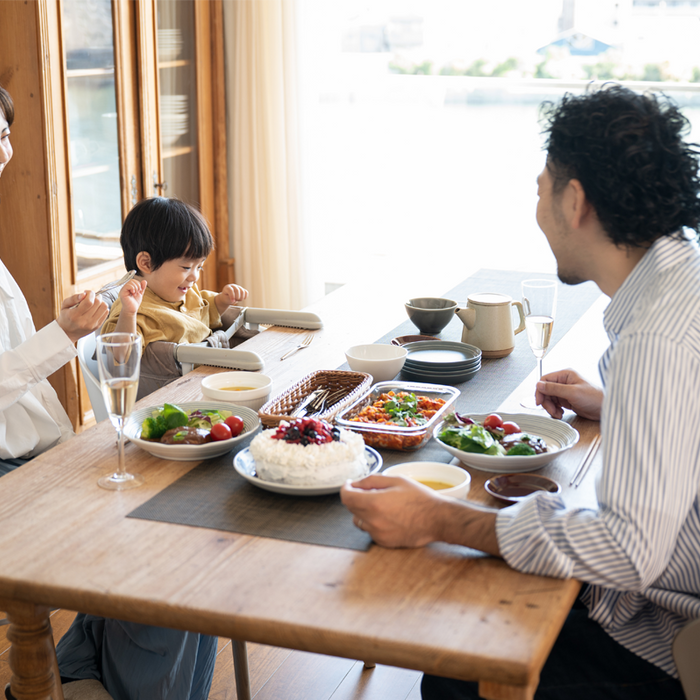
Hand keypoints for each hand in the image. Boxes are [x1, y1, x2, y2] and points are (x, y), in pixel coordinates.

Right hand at [57, 291, 108, 342]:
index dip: (90, 294)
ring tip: (94, 302)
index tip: (87, 292)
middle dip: (95, 296)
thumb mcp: (64, 306)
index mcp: (75, 315)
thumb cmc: (65, 317)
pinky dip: (103, 308)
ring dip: (101, 302)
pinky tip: (96, 308)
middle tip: (91, 297)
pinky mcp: (97, 326)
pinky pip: (106, 313)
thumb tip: (84, 294)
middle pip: (98, 303)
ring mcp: (92, 325)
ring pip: (104, 308)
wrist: (67, 332)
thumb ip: (73, 298)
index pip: (89, 302)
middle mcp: (84, 321)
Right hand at [118, 278, 146, 315]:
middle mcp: (125, 287)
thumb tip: (144, 281)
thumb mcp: (140, 293)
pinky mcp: (123, 292)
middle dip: (138, 286)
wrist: (132, 309)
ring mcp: (123, 289)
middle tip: (137, 292)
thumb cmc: (134, 302)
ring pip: (130, 282)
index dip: (138, 284)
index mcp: (129, 287)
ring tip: (135, 294)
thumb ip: (142, 287)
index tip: (139, 291)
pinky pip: (128, 286)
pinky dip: (132, 289)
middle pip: (132, 280)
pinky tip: (133, 294)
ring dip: (135, 288)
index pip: (133, 280)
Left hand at [215, 284, 248, 313]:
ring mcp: (238, 287)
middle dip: (237, 297)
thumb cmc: (226, 298)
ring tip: (238, 300)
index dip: (232, 296)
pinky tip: (243, 299)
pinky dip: (245, 296)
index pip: (231, 290)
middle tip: (235, 301)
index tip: (232, 301)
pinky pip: (246, 292)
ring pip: (242, 291)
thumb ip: (230, 298)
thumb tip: (234, 300)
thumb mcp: (226, 298)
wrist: (227, 297)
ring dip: (241, 297)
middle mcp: (233, 286)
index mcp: (227, 287)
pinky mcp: (242, 289)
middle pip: (237, 290)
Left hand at [341, 474, 500, 554]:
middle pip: (351, 508)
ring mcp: (378, 533)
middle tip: (370, 491)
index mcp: (374, 503)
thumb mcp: (396, 480)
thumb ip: (372, 480)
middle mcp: (372, 520)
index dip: (346, 488)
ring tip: (380, 504)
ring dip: (363, 511)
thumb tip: (356, 483)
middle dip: (356, 498)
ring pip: (359, 521)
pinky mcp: (384, 542)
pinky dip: (373, 522)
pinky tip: (388, 516)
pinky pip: (370, 530)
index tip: (350, 484)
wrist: (436, 519)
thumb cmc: (419, 498)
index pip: (346, 497)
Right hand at [536, 368, 602, 419]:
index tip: (539, 401)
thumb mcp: (572, 392)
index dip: (540, 391)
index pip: (545, 380)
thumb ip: (554, 389)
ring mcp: (565, 391)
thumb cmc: (594, 397)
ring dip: (550, 407)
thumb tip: (538, 385)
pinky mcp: (567, 400)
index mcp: (565, 375)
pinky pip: (555, 404)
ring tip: (557, 414)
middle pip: (546, 391)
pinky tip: (560, 413)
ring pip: (549, 399)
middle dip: (546, 402)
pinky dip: (555, 410)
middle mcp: (564, 382)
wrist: (605, 408)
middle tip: (551, 410)